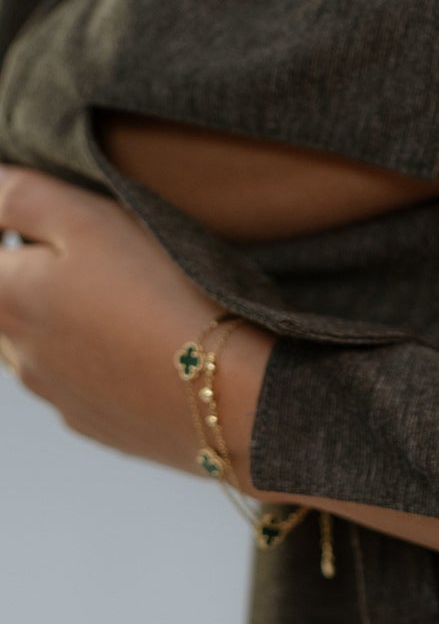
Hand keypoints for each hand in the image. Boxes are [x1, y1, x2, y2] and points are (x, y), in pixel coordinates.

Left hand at [0, 166, 268, 473]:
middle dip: (29, 277)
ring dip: (60, 323)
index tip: (49, 224)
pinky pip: (77, 384)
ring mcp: (55, 396)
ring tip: (118, 304)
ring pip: (36, 347)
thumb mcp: (88, 220)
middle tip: (93, 256)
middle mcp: (16, 355)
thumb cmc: (162, 296)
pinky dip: (95, 363)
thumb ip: (20, 198)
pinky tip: (138, 350)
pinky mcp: (94, 424)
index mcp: (5, 299)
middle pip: (4, 304)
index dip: (11, 233)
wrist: (230, 395)